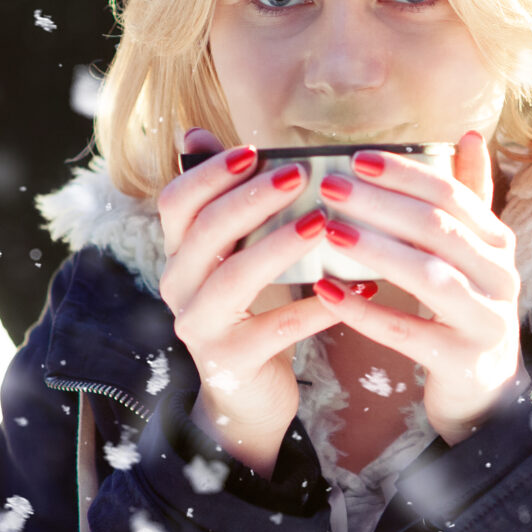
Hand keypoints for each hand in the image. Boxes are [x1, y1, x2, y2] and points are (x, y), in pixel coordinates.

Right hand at [156, 128, 334, 476]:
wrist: (247, 397)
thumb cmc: (251, 311)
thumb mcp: (235, 254)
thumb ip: (226, 200)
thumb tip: (198, 133)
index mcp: (180, 253)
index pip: (175, 201)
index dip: (209, 173)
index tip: (253, 150)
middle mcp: (178, 287)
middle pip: (203, 232)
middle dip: (252, 199)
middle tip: (299, 175)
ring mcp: (200, 327)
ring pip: (233, 278)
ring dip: (278, 245)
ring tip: (322, 223)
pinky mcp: (232, 362)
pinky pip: (276, 328)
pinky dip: (317, 307)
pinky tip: (356, 289)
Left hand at [308, 130, 523, 445]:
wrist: (486, 391)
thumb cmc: (466, 310)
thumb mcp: (474, 254)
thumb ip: (470, 199)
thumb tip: (468, 135)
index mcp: (499, 243)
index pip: (452, 196)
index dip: (406, 175)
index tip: (358, 159)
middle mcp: (500, 277)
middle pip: (438, 229)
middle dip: (382, 204)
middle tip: (330, 187)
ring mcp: (484, 320)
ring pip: (429, 276)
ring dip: (376, 250)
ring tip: (328, 231)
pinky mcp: (460, 359)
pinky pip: (407, 332)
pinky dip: (365, 311)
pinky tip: (325, 293)